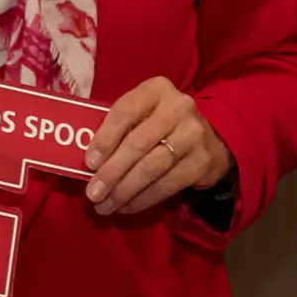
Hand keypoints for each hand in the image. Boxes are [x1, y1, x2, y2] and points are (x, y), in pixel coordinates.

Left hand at [83, 77, 231, 215]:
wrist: (207, 137)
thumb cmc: (157, 123)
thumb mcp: (140, 113)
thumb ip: (117, 128)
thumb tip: (88, 163)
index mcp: (155, 90)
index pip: (125, 112)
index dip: (105, 139)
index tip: (89, 163)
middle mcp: (178, 108)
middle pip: (138, 144)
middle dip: (111, 172)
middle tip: (93, 194)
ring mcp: (194, 134)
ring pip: (152, 167)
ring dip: (125, 191)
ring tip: (105, 205)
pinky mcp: (202, 161)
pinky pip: (167, 184)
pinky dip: (143, 199)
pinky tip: (127, 207)